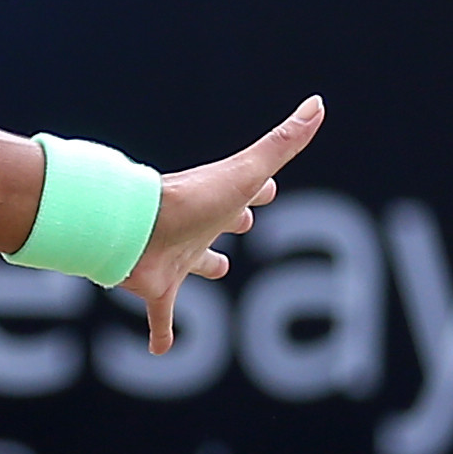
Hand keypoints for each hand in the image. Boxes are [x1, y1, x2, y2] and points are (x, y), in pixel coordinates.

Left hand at [116, 95, 322, 352]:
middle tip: (244, 223)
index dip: (259, 188)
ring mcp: (176, 257)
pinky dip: (162, 334)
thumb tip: (318, 102)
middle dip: (231, 222)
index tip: (269, 188)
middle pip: (218, 224)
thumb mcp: (245, 173)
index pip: (244, 191)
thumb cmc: (192, 200)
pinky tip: (158, 351)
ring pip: (192, 264)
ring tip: (216, 271)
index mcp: (218, 203)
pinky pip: (161, 316)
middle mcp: (197, 229)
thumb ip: (283, 142)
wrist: (134, 227)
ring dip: (203, 267)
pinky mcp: (157, 288)